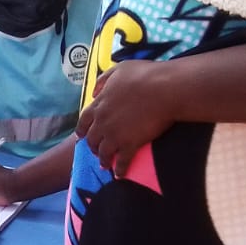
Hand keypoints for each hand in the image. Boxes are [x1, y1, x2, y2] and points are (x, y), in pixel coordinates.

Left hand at [76, 62, 174, 176]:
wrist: (164, 89)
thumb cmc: (144, 75)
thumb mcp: (119, 70)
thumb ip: (104, 80)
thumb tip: (94, 91)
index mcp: (100, 104)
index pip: (84, 120)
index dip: (82, 130)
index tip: (81, 136)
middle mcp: (103, 122)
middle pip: (92, 139)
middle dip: (93, 146)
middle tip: (96, 151)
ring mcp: (115, 134)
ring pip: (104, 152)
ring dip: (104, 159)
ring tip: (105, 165)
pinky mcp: (130, 144)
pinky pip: (122, 161)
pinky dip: (120, 169)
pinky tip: (120, 174)